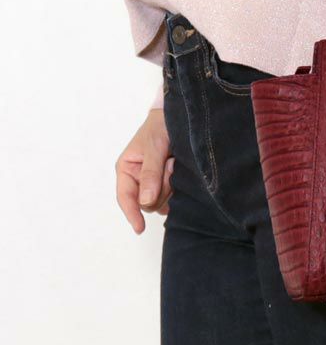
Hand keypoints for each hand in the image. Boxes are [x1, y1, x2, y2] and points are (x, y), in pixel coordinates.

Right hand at [115, 108, 172, 233]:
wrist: (178, 116)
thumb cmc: (160, 127)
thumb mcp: (154, 148)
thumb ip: (150, 173)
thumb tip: (145, 201)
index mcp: (127, 170)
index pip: (126, 198)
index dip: (132, 214)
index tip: (140, 228)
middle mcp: (138, 179)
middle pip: (147, 202)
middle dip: (161, 188)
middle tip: (170, 165)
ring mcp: (154, 182)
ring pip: (161, 200)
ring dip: (171, 185)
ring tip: (174, 163)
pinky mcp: (168, 183)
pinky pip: (173, 196)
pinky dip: (178, 187)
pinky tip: (179, 171)